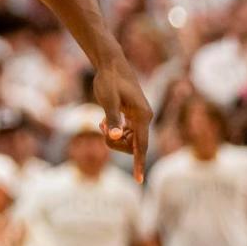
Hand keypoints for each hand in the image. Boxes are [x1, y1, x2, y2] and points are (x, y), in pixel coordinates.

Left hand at [93, 53, 152, 181]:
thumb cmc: (108, 81)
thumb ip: (113, 119)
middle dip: (115, 142)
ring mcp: (140, 116)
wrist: (111, 64)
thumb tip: (115, 136)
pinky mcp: (134, 114)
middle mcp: (145, 118)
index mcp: (142, 116)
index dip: (139, 164)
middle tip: (101, 126)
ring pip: (128, 139)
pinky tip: (104, 121)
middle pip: (132, 145)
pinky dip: (115, 131)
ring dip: (114, 136)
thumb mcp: (108, 100)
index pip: (141, 146)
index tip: (139, 181)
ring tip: (101, 122)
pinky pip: (126, 132)